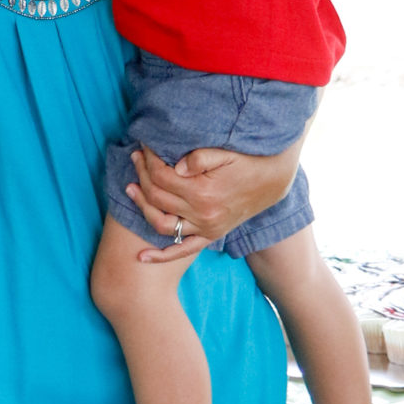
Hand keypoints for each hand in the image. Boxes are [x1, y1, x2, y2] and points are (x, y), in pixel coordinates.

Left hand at [127, 141, 298, 256]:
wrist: (273, 181)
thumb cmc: (247, 162)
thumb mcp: (226, 153)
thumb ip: (199, 158)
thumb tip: (173, 167)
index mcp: (204, 192)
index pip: (163, 177)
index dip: (150, 160)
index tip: (144, 147)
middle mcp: (203, 214)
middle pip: (158, 197)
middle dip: (143, 175)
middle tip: (136, 158)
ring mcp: (206, 228)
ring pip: (162, 223)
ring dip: (142, 207)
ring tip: (131, 188)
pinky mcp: (210, 235)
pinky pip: (183, 250)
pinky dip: (161, 256)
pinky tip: (141, 257)